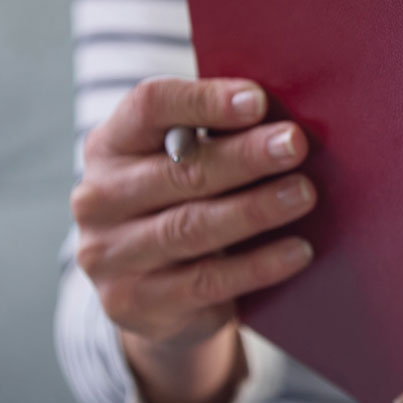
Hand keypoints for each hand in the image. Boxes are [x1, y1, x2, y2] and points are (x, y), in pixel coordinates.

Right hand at [71, 77, 317, 402]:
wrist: (150, 294)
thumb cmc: (182, 204)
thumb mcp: (183, 163)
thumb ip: (216, 137)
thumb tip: (282, 121)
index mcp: (110, 144)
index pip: (149, 107)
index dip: (203, 101)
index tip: (257, 100)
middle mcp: (98, 197)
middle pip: (179, 169)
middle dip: (244, 156)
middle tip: (295, 144)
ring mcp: (109, 254)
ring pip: (192, 227)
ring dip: (255, 209)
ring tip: (303, 194)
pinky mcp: (133, 302)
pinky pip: (206, 281)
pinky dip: (257, 265)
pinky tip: (297, 250)